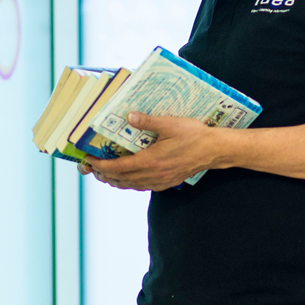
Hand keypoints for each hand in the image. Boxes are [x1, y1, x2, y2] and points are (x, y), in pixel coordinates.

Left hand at [82, 112, 227, 190]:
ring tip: (105, 174)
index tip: (89, 161)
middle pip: (121, 179)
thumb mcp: (170, 124)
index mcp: (150, 161)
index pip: (118, 167)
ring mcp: (160, 181)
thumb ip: (147, 121)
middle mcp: (153, 174)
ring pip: (131, 185)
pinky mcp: (167, 183)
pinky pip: (143, 187)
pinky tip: (128, 178)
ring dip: (116, 181)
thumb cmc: (194, 135)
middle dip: (104, 175)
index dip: (101, 166)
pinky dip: (130, 184)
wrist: (214, 151)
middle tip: (92, 167)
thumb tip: (129, 117)